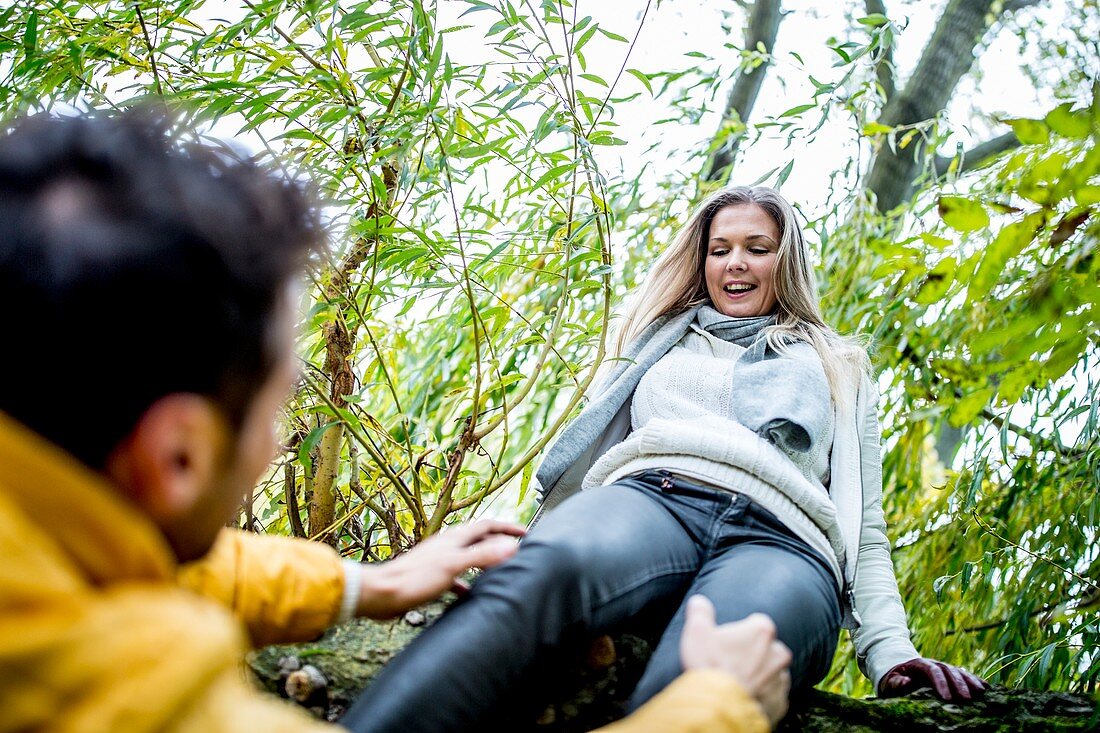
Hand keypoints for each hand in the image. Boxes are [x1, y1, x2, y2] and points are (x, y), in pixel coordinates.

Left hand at [355, 519, 524, 618]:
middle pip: (479, 539)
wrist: (383, 594)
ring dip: (484, 561)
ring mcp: (439, 560)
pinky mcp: (431, 577)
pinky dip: (466, 581)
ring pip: (468, 557)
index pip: (487, 525)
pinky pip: (455, 576)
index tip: (525, 532)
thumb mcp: (454, 565)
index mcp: (455, 538)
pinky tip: (468, 593)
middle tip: (516, 549)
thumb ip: (482, 555)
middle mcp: (448, 545)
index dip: (508, 527)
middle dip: (499, 542)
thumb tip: (511, 546)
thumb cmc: (414, 578)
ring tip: (498, 571)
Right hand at [680, 595, 791, 724]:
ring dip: (759, 675)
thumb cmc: (708, 665)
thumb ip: (700, 611)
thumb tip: (699, 601)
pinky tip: (744, 697)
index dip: (740, 632)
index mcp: (762, 631)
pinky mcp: (780, 703)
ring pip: (772, 672)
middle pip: (767, 647)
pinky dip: (762, 696)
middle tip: (731, 663)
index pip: (756, 623)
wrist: (718, 707)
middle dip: (754, 653)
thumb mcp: (697, 632)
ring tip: (736, 682)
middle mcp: (778, 653)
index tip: (728, 643)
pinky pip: (773, 696)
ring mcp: (781, 680)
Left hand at [878, 657, 987, 701]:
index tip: (947, 698)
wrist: (901, 670)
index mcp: (918, 664)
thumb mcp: (889, 681)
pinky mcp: (951, 674)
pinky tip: (987, 687)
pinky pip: (965, 675)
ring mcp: (944, 667)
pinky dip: (976, 680)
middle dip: (958, 685)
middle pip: (948, 671)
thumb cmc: (894, 679)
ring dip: (971, 681)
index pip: (932, 670)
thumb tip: (907, 682)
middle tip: (967, 700)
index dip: (940, 683)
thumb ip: (896, 682)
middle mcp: (934, 663)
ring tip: (981, 693)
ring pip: (959, 671)